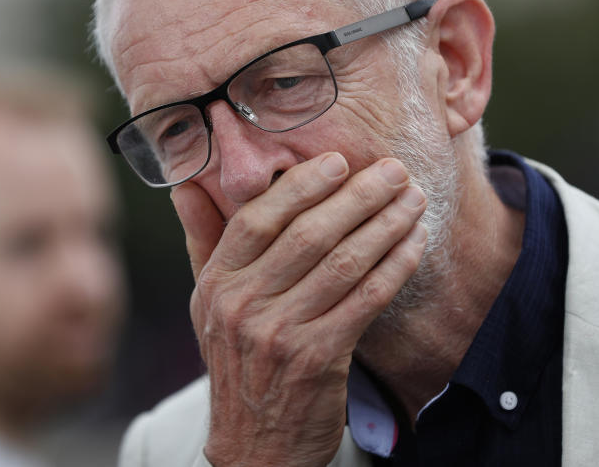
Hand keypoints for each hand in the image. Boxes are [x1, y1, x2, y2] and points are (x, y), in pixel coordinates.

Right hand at [172, 153, 427, 466]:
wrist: (254, 446)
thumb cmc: (237, 361)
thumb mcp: (206, 304)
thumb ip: (202, 241)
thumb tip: (184, 186)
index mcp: (217, 283)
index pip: (258, 218)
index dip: (302, 185)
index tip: (339, 161)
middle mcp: (243, 305)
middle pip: (309, 233)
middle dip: (359, 195)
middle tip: (393, 170)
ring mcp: (281, 333)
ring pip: (344, 261)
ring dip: (386, 224)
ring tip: (413, 198)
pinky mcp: (320, 358)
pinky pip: (367, 298)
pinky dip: (395, 265)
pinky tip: (415, 243)